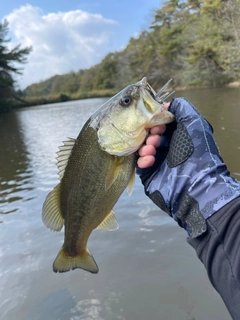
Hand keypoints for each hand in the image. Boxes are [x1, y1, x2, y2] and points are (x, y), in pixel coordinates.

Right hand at [136, 98, 239, 237]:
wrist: (194, 184)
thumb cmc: (195, 152)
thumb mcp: (194, 123)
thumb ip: (182, 108)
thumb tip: (166, 105)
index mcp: (180, 137)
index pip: (163, 124)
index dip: (157, 121)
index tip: (157, 124)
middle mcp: (169, 148)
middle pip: (151, 135)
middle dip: (150, 134)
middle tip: (154, 138)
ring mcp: (159, 162)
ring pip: (143, 149)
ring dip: (145, 147)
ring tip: (150, 150)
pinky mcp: (150, 175)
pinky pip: (140, 164)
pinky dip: (142, 160)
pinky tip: (148, 160)